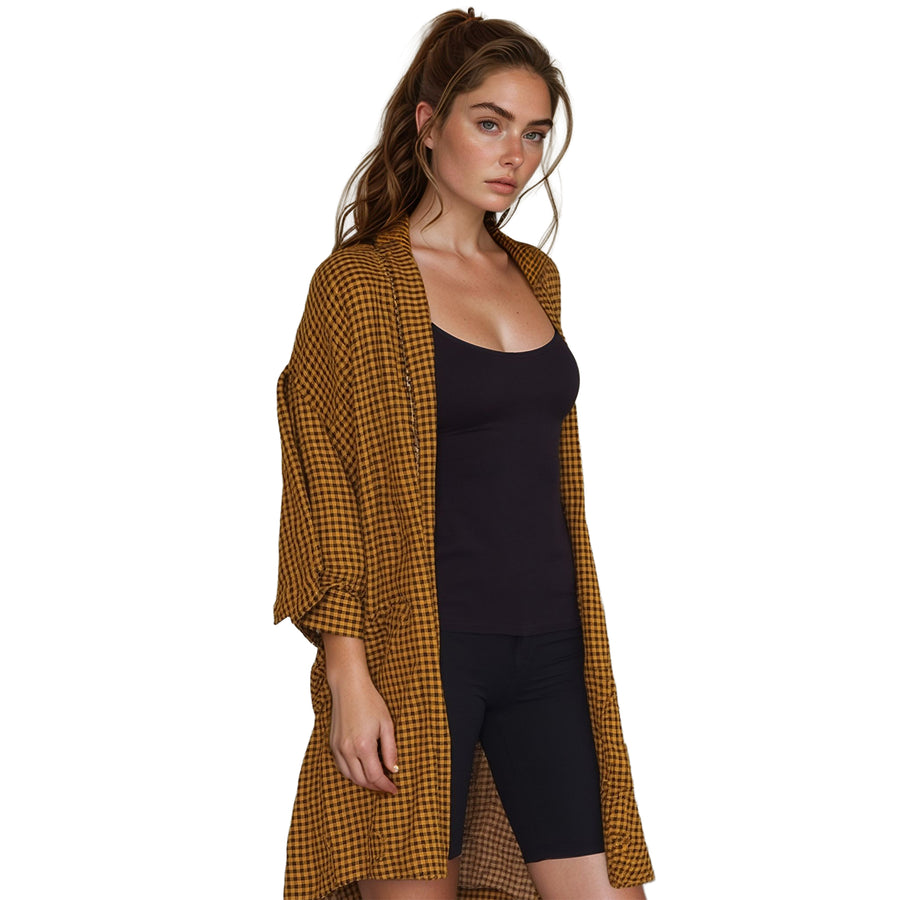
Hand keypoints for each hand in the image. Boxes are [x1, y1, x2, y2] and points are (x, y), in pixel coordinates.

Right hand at [328, 673, 398, 794]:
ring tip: (376, 780)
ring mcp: (338, 747)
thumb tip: (393, 769)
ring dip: (363, 782)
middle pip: (361, 780)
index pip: (375, 776)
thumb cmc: (370, 702)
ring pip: (350, 776)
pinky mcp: (332, 744)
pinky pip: (341, 767)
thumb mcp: (387, 724)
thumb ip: (390, 749)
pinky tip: (361, 770)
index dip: (385, 786)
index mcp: (363, 745)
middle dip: (375, 786)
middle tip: (387, 787)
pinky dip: (352, 773)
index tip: (394, 790)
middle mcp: (348, 750)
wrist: (349, 687)